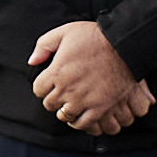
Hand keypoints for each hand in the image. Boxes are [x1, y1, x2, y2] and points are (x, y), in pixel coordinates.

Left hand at [28, 20, 151, 135]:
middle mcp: (68, 89)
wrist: (124, 45)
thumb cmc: (96, 37)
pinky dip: (80, 122)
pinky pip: (84, 124)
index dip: (43, 87)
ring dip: (66, 111)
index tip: (49, 85)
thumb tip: (32, 61)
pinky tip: (81, 115)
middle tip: (61, 94)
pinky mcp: (100, 108)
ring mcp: (84, 100)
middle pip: (50, 104)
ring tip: (71, 105)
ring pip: (65, 116)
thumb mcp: (65, 32)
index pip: (38, 89)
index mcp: (57, 72)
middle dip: (53, 99)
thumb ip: (44, 45)